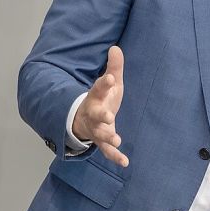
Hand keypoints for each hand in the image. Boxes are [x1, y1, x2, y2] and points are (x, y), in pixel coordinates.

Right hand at [72, 46, 127, 165]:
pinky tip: (125, 162)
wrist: (84, 119)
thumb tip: (116, 48)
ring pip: (99, 134)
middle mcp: (93, 113)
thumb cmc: (101, 99)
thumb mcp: (110, 83)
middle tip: (109, 116)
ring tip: (117, 140)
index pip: (99, 88)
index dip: (105, 83)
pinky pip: (107, 151)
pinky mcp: (101, 141)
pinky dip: (115, 157)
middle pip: (95, 114)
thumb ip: (114, 68)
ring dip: (108, 137)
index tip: (110, 78)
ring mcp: (96, 129)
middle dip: (101, 115)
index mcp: (96, 97)